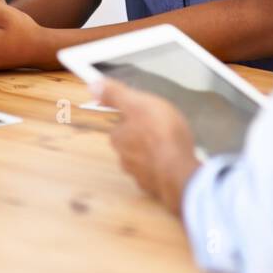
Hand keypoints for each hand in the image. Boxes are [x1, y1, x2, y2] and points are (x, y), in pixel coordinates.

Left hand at [94, 78, 199, 214]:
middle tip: (164, 126)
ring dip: (157, 152)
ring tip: (174, 143)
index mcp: (118, 138)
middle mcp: (125, 159)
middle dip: (146, 135)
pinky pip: (160, 173)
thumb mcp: (137, 104)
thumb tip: (92, 86)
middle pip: (133, 142)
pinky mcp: (157, 186)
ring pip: (147, 159)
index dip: (136, 115)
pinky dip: (167, 166)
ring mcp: (141, 175)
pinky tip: (178, 160)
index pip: (121, 124)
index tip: (150, 112)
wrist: (180, 171)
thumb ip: (115, 95)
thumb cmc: (160, 135)